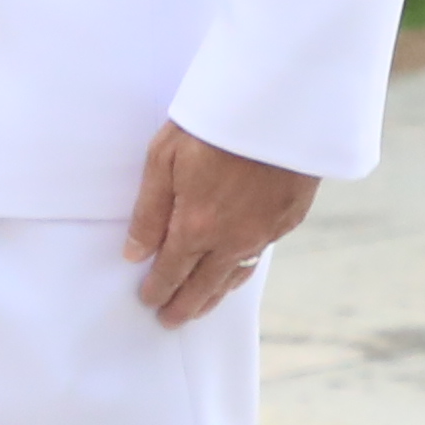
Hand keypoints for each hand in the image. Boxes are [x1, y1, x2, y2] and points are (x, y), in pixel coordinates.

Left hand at [125, 125, 314, 329]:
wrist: (278, 103)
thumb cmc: (213, 123)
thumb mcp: (165, 158)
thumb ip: (149, 211)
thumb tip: (135, 254)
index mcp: (196, 226)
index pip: (171, 272)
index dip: (158, 290)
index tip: (148, 302)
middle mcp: (232, 239)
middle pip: (204, 286)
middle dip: (184, 307)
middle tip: (170, 320)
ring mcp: (264, 232)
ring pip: (234, 276)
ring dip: (214, 296)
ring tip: (201, 306)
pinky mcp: (289, 219)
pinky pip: (259, 255)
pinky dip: (241, 269)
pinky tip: (235, 271)